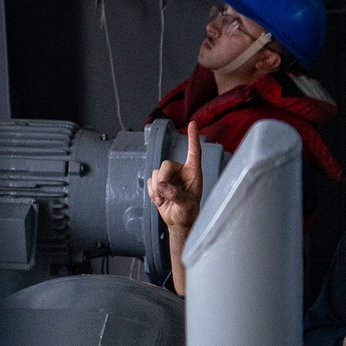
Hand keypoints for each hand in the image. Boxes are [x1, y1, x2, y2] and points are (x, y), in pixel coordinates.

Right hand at [147, 121, 202, 295]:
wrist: (179, 223)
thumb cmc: (189, 214)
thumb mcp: (186, 206)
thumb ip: (175, 195)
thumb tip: (161, 185)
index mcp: (194, 173)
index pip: (194, 152)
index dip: (193, 138)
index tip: (193, 123)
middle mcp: (182, 172)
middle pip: (166, 164)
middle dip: (162, 179)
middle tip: (162, 195)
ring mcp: (169, 177)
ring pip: (156, 172)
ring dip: (156, 188)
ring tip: (162, 202)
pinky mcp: (159, 183)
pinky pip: (150, 181)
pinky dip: (152, 192)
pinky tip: (159, 200)